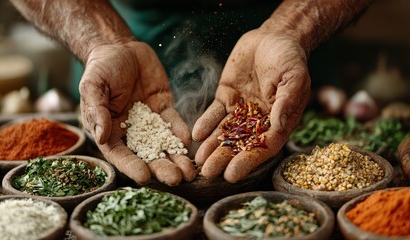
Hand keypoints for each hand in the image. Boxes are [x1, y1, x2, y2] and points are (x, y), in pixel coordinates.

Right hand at [79, 41, 194, 185]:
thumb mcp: (93, 86)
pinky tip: (189, 142)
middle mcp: (131, 131)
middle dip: (161, 168)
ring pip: (164, 143)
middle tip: (176, 179)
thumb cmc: (100, 69)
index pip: (121, 154)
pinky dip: (181, 132)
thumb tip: (100, 136)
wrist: (120, 48)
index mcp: (110, 131)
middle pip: (147, 154)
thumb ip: (97, 110)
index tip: (145, 177)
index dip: (132, 167)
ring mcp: (149, 121)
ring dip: (177, 157)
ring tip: (190, 171)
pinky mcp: (164, 108)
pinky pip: (173, 122)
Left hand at [193, 29, 310, 182]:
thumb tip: (279, 125)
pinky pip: (214, 113)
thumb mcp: (294, 77)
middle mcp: (258, 120)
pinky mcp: (226, 97)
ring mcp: (240, 110)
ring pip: (224, 132)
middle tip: (208, 173)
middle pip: (240, 144)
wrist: (274, 37)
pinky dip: (205, 123)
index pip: (262, 146)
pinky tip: (195, 134)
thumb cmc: (290, 58)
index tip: (231, 175)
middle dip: (223, 158)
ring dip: (211, 146)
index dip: (247, 161)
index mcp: (278, 121)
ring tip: (198, 160)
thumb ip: (287, 101)